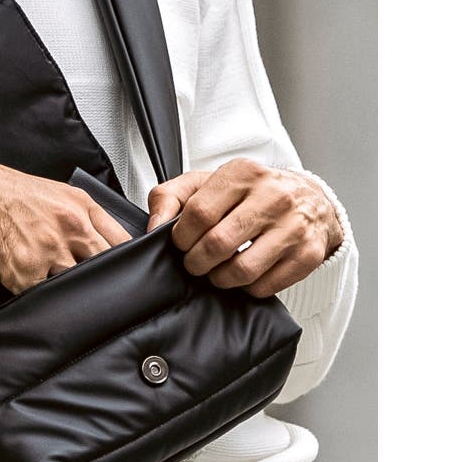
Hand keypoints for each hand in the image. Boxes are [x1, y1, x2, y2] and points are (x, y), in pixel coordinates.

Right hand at [0, 147, 131, 293]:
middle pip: (105, 266)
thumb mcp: (46, 193)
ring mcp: (49, 249)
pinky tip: (21, 285)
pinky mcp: (25, 271)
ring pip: (75, 285)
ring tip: (48, 286)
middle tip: (89, 291)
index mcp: (79, 205)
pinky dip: (33, 298)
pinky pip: (40, 297)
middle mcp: (70, 225)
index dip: (125, 263)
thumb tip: (91, 244)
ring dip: (65, 291)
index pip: (123, 241)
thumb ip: (74, 217)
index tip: (121, 276)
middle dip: (99, 282)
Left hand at [146, 158, 342, 297]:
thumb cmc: (249, 192)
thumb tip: (154, 227)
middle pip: (218, 244)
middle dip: (196, 262)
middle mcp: (272, 196)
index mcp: (242, 174)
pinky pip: (266, 286)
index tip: (181, 243)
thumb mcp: (205, 182)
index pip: (199, 213)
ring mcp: (293, 226)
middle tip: (194, 263)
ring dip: (219, 279)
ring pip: (242, 270)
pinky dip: (247, 288)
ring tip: (216, 271)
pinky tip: (243, 275)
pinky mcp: (308, 254)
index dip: (182, 237)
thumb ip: (169, 198)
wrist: (308, 198)